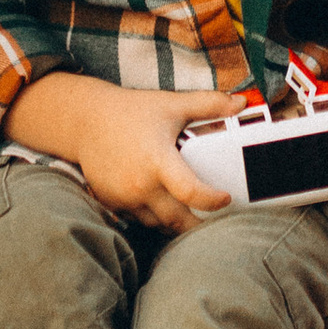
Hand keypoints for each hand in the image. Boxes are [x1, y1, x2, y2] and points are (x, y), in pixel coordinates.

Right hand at [6, 73, 233, 232]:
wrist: (85, 120)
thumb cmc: (132, 111)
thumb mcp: (171, 104)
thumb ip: (208, 104)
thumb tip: (241, 103)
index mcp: (158, 160)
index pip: (190, 192)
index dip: (212, 201)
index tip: (226, 198)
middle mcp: (140, 184)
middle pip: (176, 219)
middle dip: (196, 225)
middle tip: (215, 223)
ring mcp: (123, 197)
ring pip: (156, 223)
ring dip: (174, 222)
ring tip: (191, 217)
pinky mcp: (111, 203)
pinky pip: (138, 218)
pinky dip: (152, 217)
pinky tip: (163, 208)